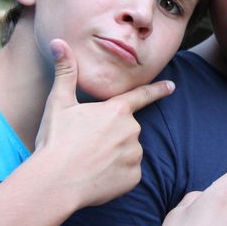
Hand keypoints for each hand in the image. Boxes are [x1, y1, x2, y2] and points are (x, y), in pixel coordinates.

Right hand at [35, 39, 173, 208]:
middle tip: (86, 145)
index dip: (158, 90)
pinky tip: (97, 177)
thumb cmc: (56, 141)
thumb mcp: (59, 103)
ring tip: (89, 162)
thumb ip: (65, 72)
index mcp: (117, 111)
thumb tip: (58, 42)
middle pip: (127, 130)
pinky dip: (116, 175)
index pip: (142, 95)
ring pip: (128, 152)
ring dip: (114, 155)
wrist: (54, 183)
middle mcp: (132, 130)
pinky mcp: (134, 178)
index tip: (171, 86)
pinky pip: (128, 173)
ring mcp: (135, 155)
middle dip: (112, 135)